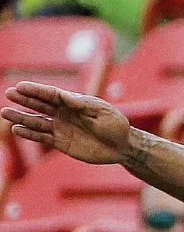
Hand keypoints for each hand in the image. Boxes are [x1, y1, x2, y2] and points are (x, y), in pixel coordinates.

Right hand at [2, 82, 132, 164]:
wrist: (123, 146)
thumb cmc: (115, 125)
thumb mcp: (102, 113)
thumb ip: (82, 105)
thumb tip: (64, 95)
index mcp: (74, 102)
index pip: (52, 94)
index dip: (37, 90)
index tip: (21, 85)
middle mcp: (64, 114)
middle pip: (41, 105)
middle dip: (25, 99)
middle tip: (9, 93)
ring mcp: (62, 128)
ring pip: (38, 121)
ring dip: (22, 117)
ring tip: (5, 113)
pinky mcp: (62, 142)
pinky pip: (43, 137)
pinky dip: (30, 134)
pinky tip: (17, 130)